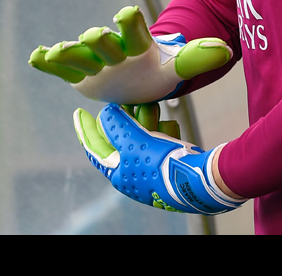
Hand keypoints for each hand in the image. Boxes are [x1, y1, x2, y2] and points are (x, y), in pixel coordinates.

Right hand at [27, 6, 230, 104]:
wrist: (137, 76)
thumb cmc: (157, 70)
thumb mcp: (176, 68)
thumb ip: (196, 57)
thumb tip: (225, 50)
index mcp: (136, 45)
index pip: (134, 32)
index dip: (131, 24)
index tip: (127, 13)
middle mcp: (112, 50)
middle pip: (103, 44)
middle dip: (98, 41)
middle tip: (93, 37)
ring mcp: (93, 62)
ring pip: (78, 57)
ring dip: (67, 53)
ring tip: (53, 52)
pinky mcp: (79, 74)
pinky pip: (62, 68)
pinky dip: (48, 63)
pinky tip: (35, 58)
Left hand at [74, 103, 243, 214]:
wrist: (202, 180)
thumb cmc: (163, 164)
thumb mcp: (133, 141)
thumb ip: (116, 126)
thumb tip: (106, 114)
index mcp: (119, 174)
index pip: (94, 148)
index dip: (85, 129)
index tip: (79, 112)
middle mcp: (134, 175)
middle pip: (121, 140)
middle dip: (125, 118)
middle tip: (125, 101)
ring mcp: (153, 172)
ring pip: (143, 139)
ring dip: (146, 121)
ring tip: (151, 105)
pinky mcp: (172, 166)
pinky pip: (162, 144)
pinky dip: (163, 132)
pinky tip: (169, 124)